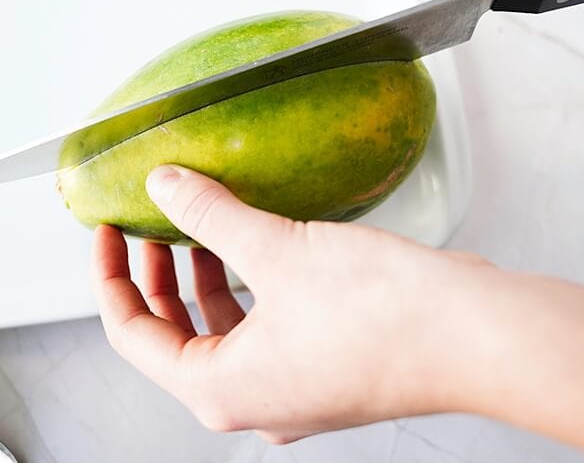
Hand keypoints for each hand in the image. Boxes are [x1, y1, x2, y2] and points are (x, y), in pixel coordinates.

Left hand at [92, 165, 583, 458]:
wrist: (477, 336)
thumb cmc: (388, 315)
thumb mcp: (279, 249)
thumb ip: (212, 215)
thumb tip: (167, 185)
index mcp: (222, 389)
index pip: (133, 334)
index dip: (112, 276)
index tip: (107, 230)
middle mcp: (252, 399)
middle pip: (175, 335)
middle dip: (157, 273)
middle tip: (146, 221)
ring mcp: (290, 387)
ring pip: (220, 329)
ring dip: (201, 277)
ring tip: (193, 222)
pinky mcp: (323, 366)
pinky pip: (262, 325)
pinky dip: (244, 285)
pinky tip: (251, 241)